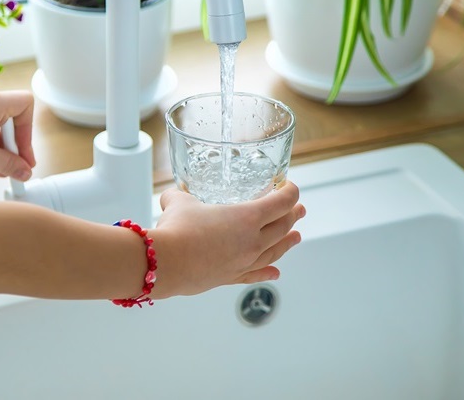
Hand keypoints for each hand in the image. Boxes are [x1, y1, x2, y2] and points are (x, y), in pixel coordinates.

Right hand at [149, 183, 303, 297]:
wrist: (165, 263)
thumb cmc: (176, 229)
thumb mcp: (179, 202)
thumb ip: (181, 197)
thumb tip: (172, 197)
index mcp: (246, 217)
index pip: (281, 202)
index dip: (289, 192)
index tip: (288, 186)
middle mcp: (252, 241)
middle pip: (283, 227)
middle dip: (293, 216)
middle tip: (298, 210)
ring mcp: (244, 262)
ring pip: (274, 252)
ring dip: (288, 242)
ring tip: (297, 237)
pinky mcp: (230, 277)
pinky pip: (255, 274)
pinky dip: (268, 272)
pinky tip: (276, 273)